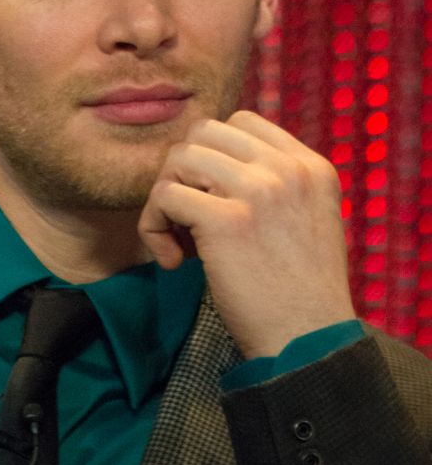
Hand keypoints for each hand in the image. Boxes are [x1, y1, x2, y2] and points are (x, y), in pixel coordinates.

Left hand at [138, 110, 356, 358]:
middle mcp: (287, 169)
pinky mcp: (226, 220)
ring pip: (178, 158)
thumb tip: (207, 167)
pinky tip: (174, 262)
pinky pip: (164, 196)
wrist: (307, 342)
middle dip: (183, 173)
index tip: (213, 200)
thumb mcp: (306, 220)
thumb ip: (274, 185)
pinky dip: (154, 228)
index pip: (241, 122)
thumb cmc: (297, 293)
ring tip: (181, 242)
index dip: (211, 156)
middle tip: (189, 220)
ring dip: (166, 199)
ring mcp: (257, 190)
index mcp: (310, 166)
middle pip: (203, 133)